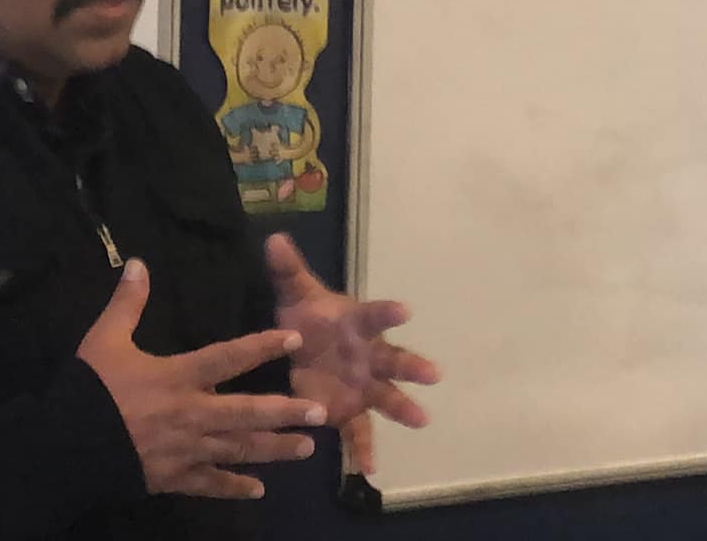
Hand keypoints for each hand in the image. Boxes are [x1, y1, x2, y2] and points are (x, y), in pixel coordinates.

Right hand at [78, 259, 328, 499]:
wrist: (62, 447)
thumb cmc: (88, 391)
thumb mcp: (104, 340)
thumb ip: (127, 303)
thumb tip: (138, 262)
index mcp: (177, 377)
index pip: (228, 358)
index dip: (262, 346)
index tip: (295, 339)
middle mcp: (191, 414)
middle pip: (246, 412)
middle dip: (286, 412)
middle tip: (321, 411)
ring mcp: (185, 449)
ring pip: (238, 450)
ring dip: (273, 449)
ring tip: (307, 449)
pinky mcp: (173, 477)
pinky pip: (209, 483)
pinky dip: (233, 487)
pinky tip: (258, 490)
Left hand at [266, 233, 440, 458]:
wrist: (301, 349)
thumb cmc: (308, 318)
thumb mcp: (295, 294)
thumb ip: (287, 270)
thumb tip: (273, 238)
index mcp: (357, 324)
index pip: (374, 314)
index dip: (388, 312)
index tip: (405, 312)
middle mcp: (368, 355)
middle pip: (393, 359)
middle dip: (411, 366)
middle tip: (433, 374)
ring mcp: (363, 385)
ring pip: (386, 397)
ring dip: (402, 407)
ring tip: (421, 420)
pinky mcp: (349, 410)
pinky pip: (358, 432)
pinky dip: (363, 449)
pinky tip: (369, 469)